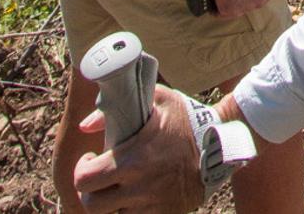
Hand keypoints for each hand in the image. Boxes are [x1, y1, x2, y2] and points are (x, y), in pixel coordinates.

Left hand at [74, 86, 204, 212]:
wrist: (223, 149)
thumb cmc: (189, 121)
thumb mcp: (160, 100)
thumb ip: (120, 106)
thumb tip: (86, 125)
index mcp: (133, 159)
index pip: (85, 179)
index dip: (81, 169)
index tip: (91, 159)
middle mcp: (139, 187)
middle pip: (91, 205)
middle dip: (89, 192)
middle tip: (97, 178)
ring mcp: (151, 205)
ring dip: (108, 204)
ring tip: (114, 189)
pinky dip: (127, 212)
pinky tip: (131, 198)